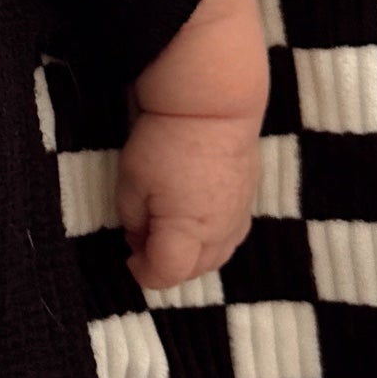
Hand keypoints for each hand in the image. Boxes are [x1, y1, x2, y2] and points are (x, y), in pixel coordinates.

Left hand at [116, 108, 259, 292]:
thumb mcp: (131, 181)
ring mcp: (238, 217)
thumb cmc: (165, 141)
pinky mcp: (248, 200)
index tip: (128, 258)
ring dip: (192, 256)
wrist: (214, 104)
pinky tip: (196, 222)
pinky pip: (231, 236)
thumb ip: (133, 219)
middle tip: (144, 245)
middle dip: (167, 267)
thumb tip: (139, 238)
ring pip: (216, 257)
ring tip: (169, 235)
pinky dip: (212, 241)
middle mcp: (218, 234)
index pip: (165, 273)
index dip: (143, 272)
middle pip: (193, 271)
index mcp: (186, 233)